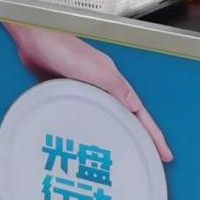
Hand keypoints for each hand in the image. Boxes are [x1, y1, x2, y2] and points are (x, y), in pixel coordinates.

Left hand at [6, 25, 173, 162]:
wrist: (34, 39)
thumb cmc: (64, 50)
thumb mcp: (97, 70)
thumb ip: (117, 89)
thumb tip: (137, 109)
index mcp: (114, 82)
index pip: (140, 113)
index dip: (153, 134)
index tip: (165, 155)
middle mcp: (102, 87)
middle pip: (127, 117)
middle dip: (139, 138)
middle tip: (147, 160)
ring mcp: (85, 89)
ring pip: (107, 117)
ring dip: (116, 134)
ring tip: (122, 156)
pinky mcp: (67, 91)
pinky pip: (85, 115)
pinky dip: (92, 127)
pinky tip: (87, 138)